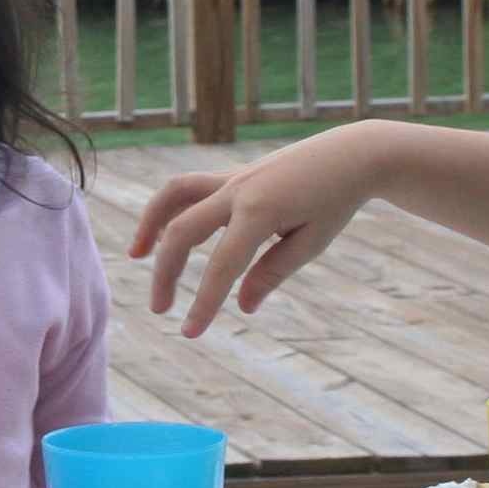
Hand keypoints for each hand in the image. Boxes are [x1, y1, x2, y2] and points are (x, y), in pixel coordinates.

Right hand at [128, 127, 374, 336]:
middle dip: (166, 273)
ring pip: (175, 196)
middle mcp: (237, 191)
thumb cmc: (336, 201)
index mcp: (260, 211)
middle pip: (182, 231)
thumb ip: (272, 272)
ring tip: (137, 255)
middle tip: (162, 310)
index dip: (203, 303)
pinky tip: (166, 232)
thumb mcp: (312, 242)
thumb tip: (242, 306)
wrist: (351, 154)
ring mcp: (232, 179)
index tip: (190, 333)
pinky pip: (190, 188)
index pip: (222, 266)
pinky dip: (171, 208)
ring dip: (151, 224)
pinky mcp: (232, 176)